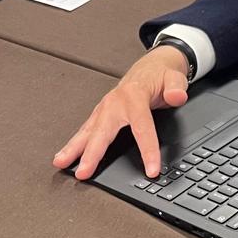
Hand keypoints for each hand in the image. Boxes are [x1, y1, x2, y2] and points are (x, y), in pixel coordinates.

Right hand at [53, 45, 190, 179]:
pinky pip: (86, 129)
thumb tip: (177, 96)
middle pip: (102, 132)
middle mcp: (115, 103)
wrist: (151, 66)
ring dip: (74, 148)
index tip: (150, 170)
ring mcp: (105, 108)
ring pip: (87, 130)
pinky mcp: (100, 113)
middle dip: (91, 153)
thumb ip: (177, 88)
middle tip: (83, 171)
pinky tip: (67, 155)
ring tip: (61, 162)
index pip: (141, 128)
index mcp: (134, 96)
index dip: (147, 151)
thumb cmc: (161, 75)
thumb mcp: (175, 78)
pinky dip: (75, 143)